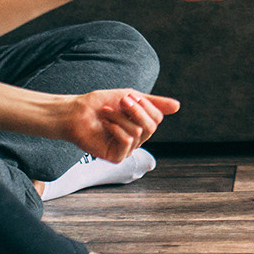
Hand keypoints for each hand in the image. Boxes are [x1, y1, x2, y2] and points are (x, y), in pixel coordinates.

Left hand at [56, 88, 178, 161]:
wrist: (75, 112)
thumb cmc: (99, 104)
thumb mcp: (130, 97)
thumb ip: (153, 103)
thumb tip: (178, 106)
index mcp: (140, 126)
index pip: (157, 118)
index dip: (145, 105)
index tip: (128, 95)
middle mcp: (136, 140)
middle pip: (151, 127)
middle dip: (136, 111)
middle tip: (120, 101)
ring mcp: (126, 149)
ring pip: (138, 132)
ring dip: (120, 117)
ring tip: (106, 113)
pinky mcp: (116, 157)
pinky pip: (127, 142)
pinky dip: (116, 128)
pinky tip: (105, 124)